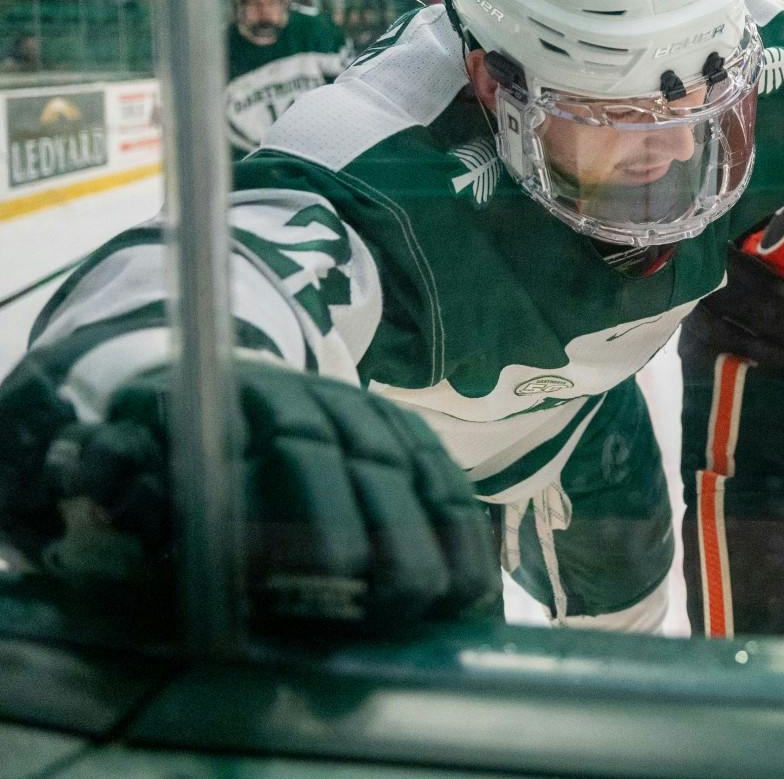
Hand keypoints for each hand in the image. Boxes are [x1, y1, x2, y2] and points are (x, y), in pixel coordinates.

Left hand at [35, 362, 498, 628]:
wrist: (216, 386)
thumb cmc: (171, 439)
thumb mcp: (133, 445)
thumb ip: (121, 467)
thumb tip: (109, 482)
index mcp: (254, 398)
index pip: (300, 444)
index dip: (323, 505)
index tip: (333, 572)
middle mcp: (327, 398)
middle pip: (375, 460)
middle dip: (395, 535)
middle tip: (397, 603)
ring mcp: (373, 413)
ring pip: (422, 468)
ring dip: (440, 537)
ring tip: (442, 601)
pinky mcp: (408, 435)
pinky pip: (446, 476)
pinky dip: (462, 529)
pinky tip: (469, 579)